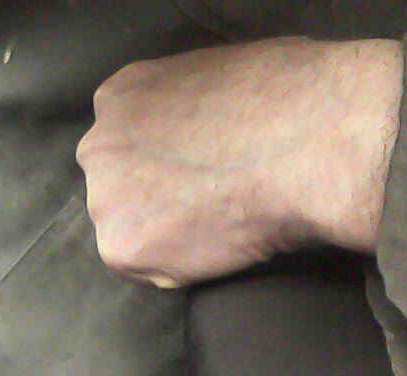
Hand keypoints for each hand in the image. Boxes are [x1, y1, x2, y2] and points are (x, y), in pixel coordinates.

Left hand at [76, 38, 403, 288]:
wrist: (308, 145)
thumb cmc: (289, 98)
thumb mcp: (219, 74)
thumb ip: (187, 107)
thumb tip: (202, 126)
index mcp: (120, 97)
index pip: (126, 142)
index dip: (163, 162)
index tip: (195, 170)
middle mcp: (98, 147)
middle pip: (118, 188)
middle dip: (155, 199)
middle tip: (208, 201)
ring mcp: (104, 200)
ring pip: (130, 231)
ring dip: (166, 236)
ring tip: (221, 223)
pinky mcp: (120, 248)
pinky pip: (149, 270)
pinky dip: (181, 269)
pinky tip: (219, 245)